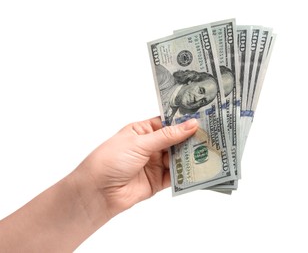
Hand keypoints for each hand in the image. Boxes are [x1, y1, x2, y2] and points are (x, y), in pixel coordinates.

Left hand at [78, 116, 197, 216]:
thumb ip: (167, 136)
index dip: (183, 121)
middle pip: (175, 141)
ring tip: (209, 151)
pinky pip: (176, 176)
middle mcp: (150, 146)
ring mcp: (154, 163)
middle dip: (190, 139)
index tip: (203, 118)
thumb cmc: (111, 159)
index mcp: (143, 131)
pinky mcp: (158, 181)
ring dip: (191, 156)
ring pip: (178, 158)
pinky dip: (187, 173)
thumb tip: (190, 124)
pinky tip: (199, 169)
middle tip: (211, 135)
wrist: (98, 191)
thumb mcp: (140, 142)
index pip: (167, 123)